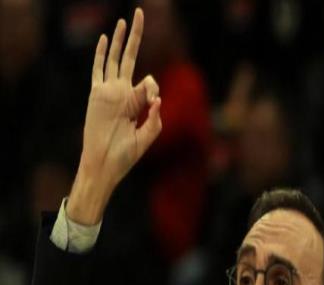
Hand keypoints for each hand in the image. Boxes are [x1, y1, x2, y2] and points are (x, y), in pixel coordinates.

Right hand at [67, 8, 161, 223]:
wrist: (104, 164)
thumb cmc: (125, 156)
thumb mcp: (147, 138)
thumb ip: (156, 119)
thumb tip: (159, 97)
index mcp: (137, 104)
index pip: (149, 83)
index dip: (153, 88)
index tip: (152, 102)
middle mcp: (123, 94)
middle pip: (131, 59)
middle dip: (137, 37)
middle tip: (142, 13)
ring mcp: (109, 92)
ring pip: (116, 59)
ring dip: (122, 39)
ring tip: (127, 19)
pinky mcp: (97, 95)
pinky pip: (99, 70)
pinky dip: (103, 54)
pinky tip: (108, 38)